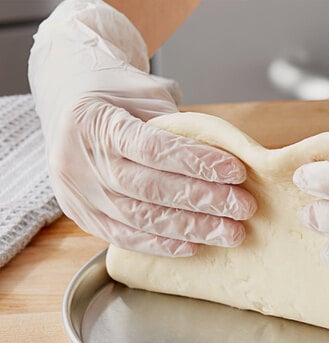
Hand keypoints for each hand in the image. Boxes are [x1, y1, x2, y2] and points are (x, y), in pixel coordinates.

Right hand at [29, 0, 255, 256]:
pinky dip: (162, 245)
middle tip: (243, 208)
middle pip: (151, 189)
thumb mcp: (142, 94)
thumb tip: (228, 160)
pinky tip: (195, 246)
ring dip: (192, 228)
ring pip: (141, 218)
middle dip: (204, 200)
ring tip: (230, 232)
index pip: (154, 148)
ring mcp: (79, 192)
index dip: (197, 163)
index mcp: (95, 122)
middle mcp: (81, 161)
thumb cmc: (115, 96)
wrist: (67, 100)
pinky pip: (125, 238)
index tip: (236, 172)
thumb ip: (176, 126)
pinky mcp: (83, 216)